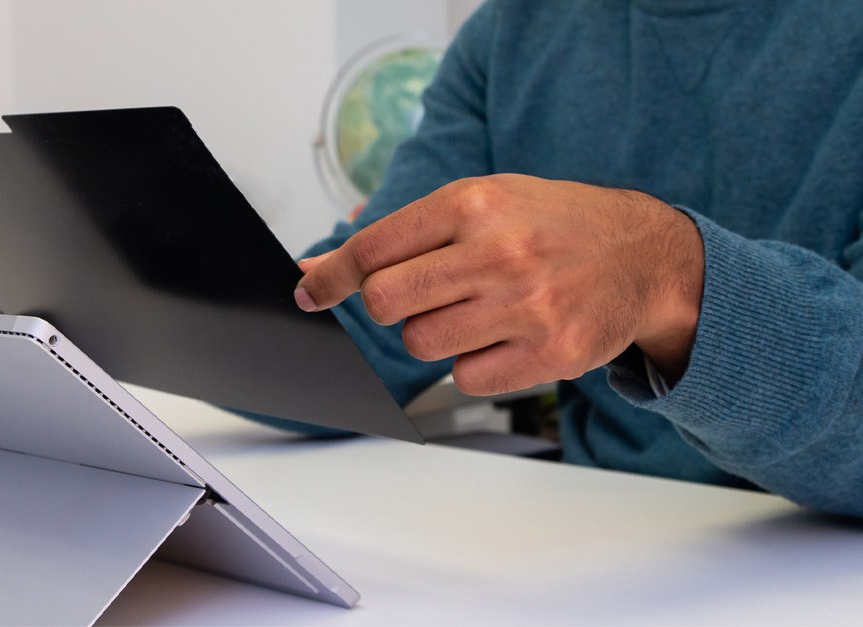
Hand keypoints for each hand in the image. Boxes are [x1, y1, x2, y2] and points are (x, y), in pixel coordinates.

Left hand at [294, 174, 703, 394]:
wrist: (647, 255)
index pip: (373, 248)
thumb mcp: (483, 203)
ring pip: (422, 344)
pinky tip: (506, 335)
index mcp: (474, 203)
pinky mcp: (551, 354)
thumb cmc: (554, 224)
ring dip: (435, 335)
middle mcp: (499, 252)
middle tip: (423, 295)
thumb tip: (316, 271)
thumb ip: (402, 235)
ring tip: (478, 310)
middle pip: (385, 302)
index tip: (312, 293)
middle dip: (390, 305)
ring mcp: (527, 306)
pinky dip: (474, 363)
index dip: (332, 276)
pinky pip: (466, 377)